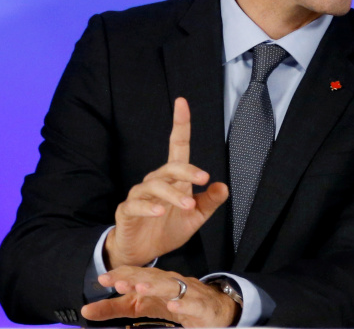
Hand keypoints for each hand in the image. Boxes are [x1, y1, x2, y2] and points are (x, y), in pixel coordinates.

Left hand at [81, 266, 238, 327]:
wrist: (215, 308)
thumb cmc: (175, 304)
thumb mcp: (141, 307)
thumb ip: (115, 308)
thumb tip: (85, 310)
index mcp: (156, 281)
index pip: (137, 274)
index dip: (121, 275)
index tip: (102, 278)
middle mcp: (171, 282)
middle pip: (153, 278)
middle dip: (136, 278)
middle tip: (119, 282)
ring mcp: (188, 293)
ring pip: (172, 288)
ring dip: (156, 287)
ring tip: (140, 289)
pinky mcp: (202, 307)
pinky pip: (193, 305)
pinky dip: (184, 304)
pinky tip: (174, 306)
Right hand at [105, 98, 228, 268]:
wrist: (143, 253)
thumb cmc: (169, 229)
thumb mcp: (196, 218)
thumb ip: (210, 202)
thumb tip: (223, 186)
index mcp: (174, 179)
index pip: (177, 146)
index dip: (180, 124)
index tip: (182, 103)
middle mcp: (156, 182)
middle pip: (170, 167)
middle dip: (187, 170)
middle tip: (203, 179)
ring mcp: (139, 195)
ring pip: (154, 185)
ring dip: (172, 194)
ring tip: (187, 204)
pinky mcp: (126, 211)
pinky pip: (135, 204)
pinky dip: (148, 207)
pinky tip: (159, 211)